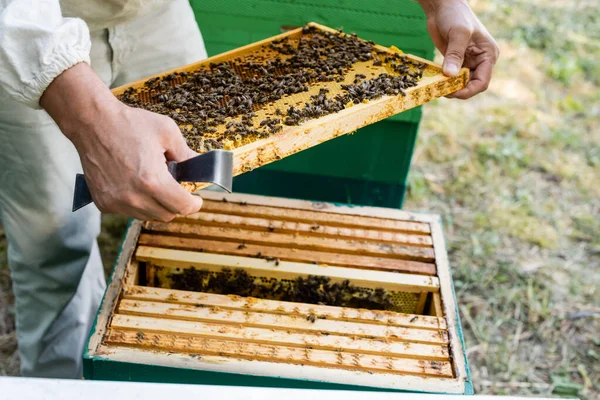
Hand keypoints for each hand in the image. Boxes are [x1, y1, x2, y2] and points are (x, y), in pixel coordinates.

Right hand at [41, 63, 202, 220]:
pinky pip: (128, 212)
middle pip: (167, 215)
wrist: (92, 122)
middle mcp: (133, 197)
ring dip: (156, 205)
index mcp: (152, 181)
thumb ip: (186, 153)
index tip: (196, 199)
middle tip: (177, 190)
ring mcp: (116, 202)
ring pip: (148, 216)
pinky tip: (136, 185)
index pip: (182, 206)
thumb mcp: (166, 132)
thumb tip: (198, 166)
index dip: (194, 204)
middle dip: (176, 204)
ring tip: (154, 184)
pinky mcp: (103, 203)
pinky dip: (137, 203)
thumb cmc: (129, 124)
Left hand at [418, 0, 498, 98]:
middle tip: (442, 91)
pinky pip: (451, 78)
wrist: (441, 7)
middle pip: (472, 85)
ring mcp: (468, 62)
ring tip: (437, 87)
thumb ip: (455, 54)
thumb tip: (450, 75)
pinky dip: (444, 82)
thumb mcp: (458, 33)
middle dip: (458, 91)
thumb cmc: (454, 15)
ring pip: (461, 84)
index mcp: (488, 55)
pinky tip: (435, 82)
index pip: (482, 82)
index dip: (468, 91)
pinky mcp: (455, 62)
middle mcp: (480, 61)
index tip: (453, 93)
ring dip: (450, 88)